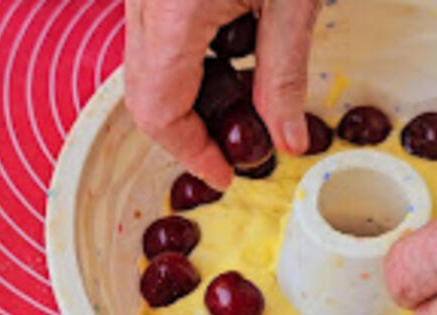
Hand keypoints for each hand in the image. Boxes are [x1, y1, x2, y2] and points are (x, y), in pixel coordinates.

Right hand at [124, 0, 318, 189]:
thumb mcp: (293, 3)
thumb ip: (285, 75)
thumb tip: (287, 139)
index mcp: (174, 14)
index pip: (160, 112)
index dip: (192, 154)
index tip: (224, 174)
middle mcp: (144, 3)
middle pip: (144, 97)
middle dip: (187, 133)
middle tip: (232, 150)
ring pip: (145, 70)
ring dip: (187, 96)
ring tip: (241, 99)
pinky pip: (155, 39)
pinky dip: (186, 62)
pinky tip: (231, 55)